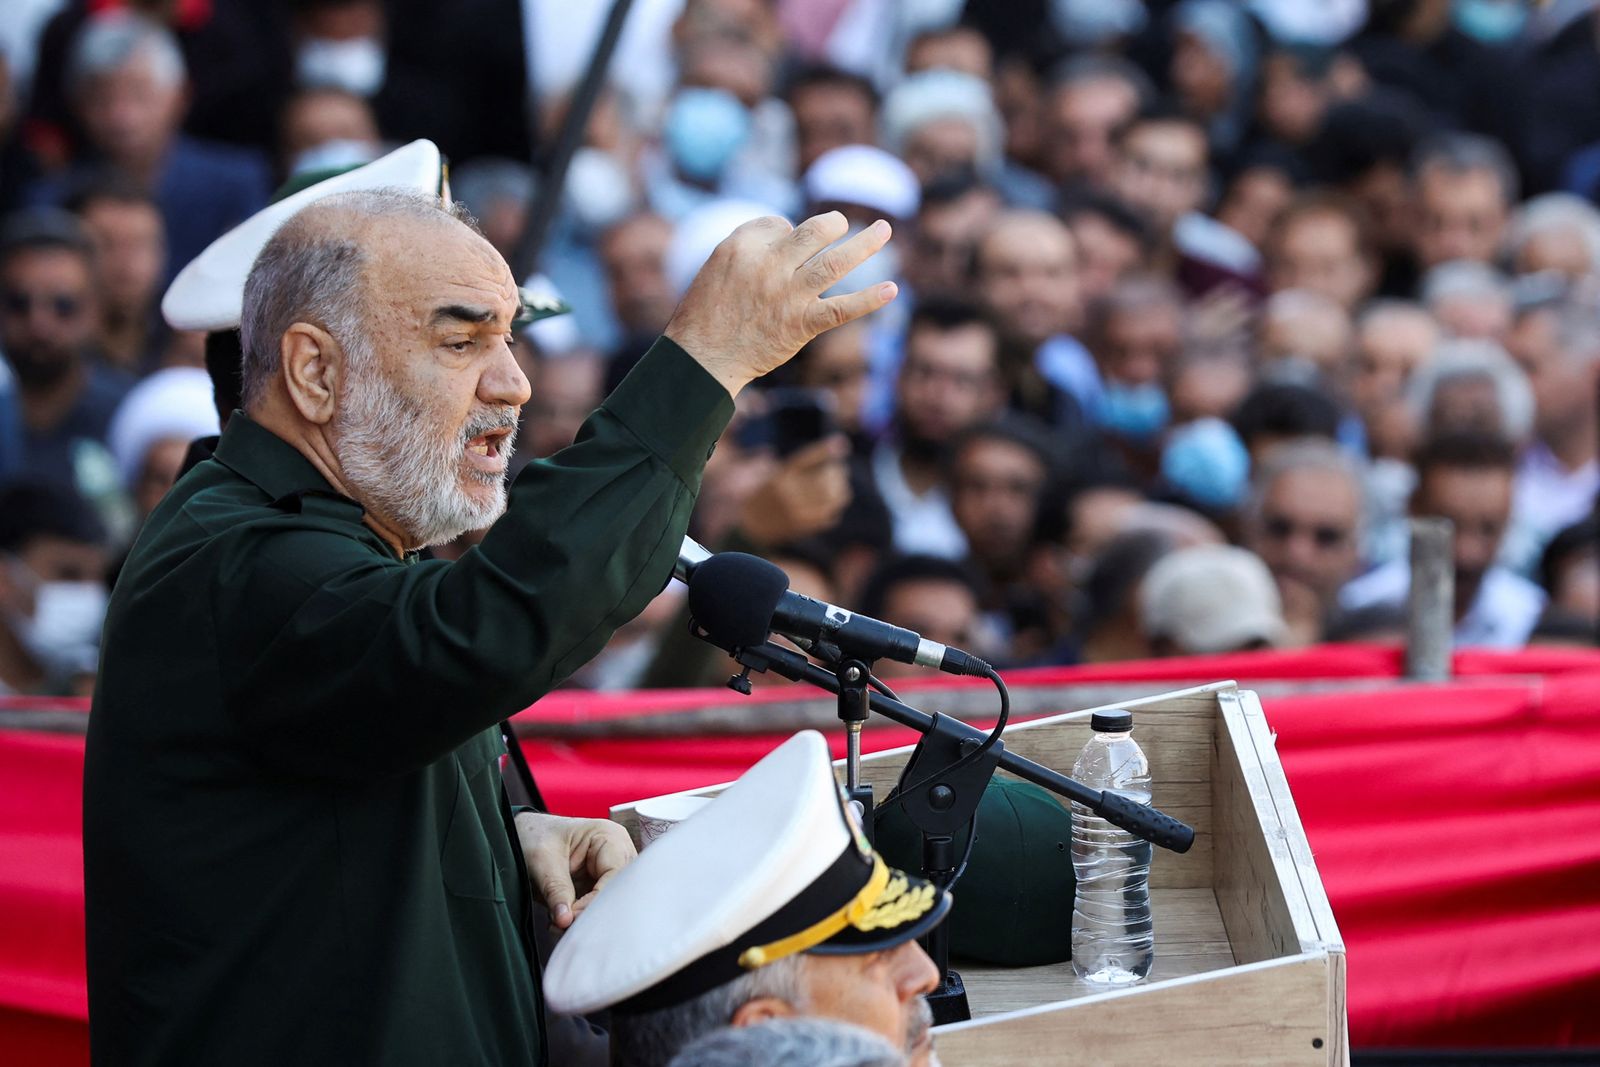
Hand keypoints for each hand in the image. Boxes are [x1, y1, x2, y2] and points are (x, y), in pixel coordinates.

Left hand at [513, 811, 635, 928]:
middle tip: (566, 925)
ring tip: (560, 924)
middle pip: (617, 892)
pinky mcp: (596, 886)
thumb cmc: (534, 835)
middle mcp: (616, 854)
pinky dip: (579, 918)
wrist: (519, 835)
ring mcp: (607, 872)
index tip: (571, 917)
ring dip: (585, 918)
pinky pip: (595, 908)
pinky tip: (563, 921)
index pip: (615, 876)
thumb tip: (566, 921)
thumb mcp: (542, 860)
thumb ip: (556, 890)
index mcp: (609, 837)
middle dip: (592, 912)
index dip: (596, 900)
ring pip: (607, 904)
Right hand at [666, 211, 897, 396]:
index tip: (782, 251)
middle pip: (814, 232)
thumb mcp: (718, 263)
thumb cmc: (707, 311)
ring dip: (866, 244)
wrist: (703, 357)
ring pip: (835, 263)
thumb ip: (752, 244)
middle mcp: (769, 265)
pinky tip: (891, 289)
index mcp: (743, 245)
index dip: (785, 236)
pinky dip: (869, 300)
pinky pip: (841, 309)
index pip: (779, 225)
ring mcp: (788, 295)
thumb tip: (791, 233)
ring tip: (884, 229)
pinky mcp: (801, 324)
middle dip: (834, 224)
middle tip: (842, 224)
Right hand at [737, 434, 851, 545]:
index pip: (807, 458)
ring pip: (831, 498)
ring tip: (840, 488)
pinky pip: (829, 515)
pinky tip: (832, 506)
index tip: (843, 444)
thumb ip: (799, 462)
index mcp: (781, 475)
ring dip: (841, 491)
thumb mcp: (773, 472)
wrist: (750, 523)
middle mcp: (788, 491)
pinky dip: (835, 509)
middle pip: (825, 478)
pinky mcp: (802, 526)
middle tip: (840, 470)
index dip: (826, 450)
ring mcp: (796, 510)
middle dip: (837, 472)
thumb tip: (833, 450)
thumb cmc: (765, 493)